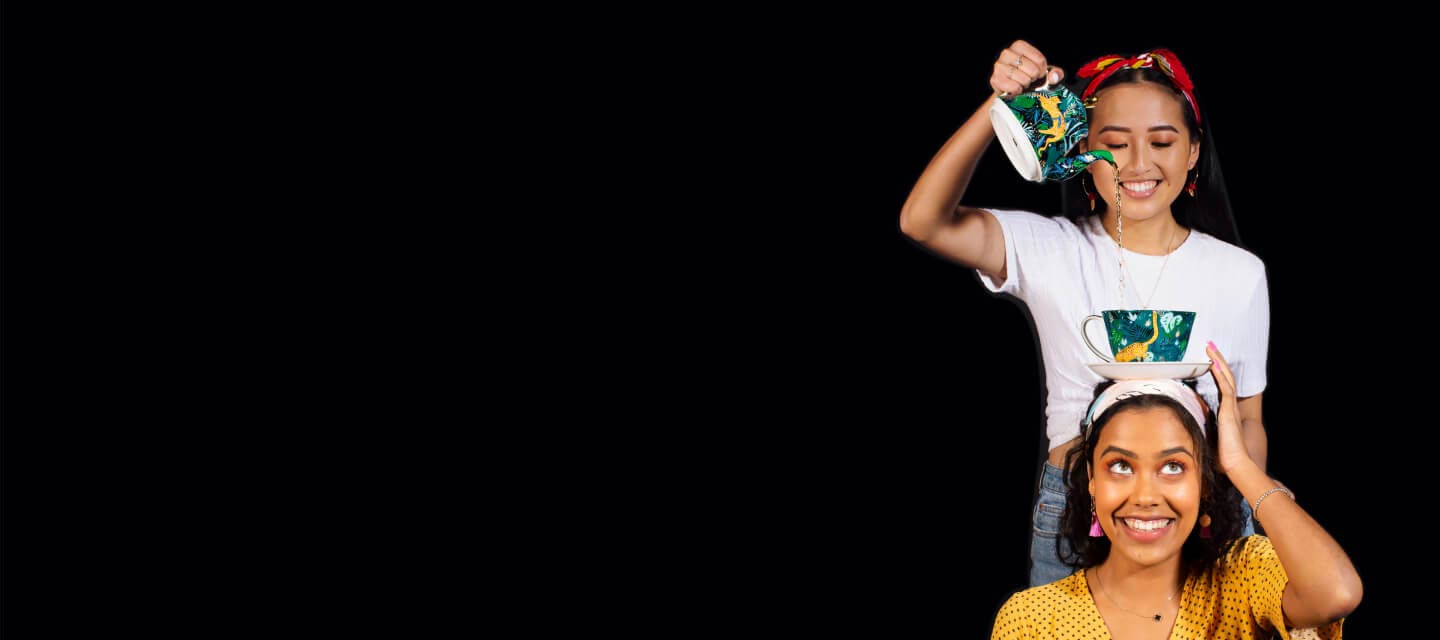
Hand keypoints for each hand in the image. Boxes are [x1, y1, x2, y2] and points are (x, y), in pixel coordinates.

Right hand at [991, 40, 1062, 97]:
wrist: (1010, 90)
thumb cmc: (1029, 78)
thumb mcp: (1045, 73)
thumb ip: (1056, 73)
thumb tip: (1054, 77)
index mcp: (1019, 45)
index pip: (1040, 60)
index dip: (1042, 71)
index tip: (1038, 74)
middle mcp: (1007, 53)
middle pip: (1033, 70)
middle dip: (1034, 78)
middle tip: (1029, 80)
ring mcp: (999, 66)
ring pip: (1024, 79)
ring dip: (1026, 85)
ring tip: (1021, 84)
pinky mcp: (995, 79)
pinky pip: (1014, 87)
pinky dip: (1018, 91)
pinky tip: (1015, 89)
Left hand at [1205, 342, 1252, 474]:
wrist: (1234, 463)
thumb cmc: (1223, 456)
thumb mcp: (1209, 439)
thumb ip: (1203, 432)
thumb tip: (1187, 430)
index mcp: (1225, 412)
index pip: (1221, 387)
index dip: (1217, 373)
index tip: (1209, 361)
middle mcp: (1229, 407)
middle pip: (1225, 377)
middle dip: (1218, 361)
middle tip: (1210, 347)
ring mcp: (1230, 407)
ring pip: (1226, 378)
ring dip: (1218, 362)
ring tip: (1211, 348)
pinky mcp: (1229, 410)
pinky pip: (1225, 387)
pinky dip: (1220, 374)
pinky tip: (1214, 364)